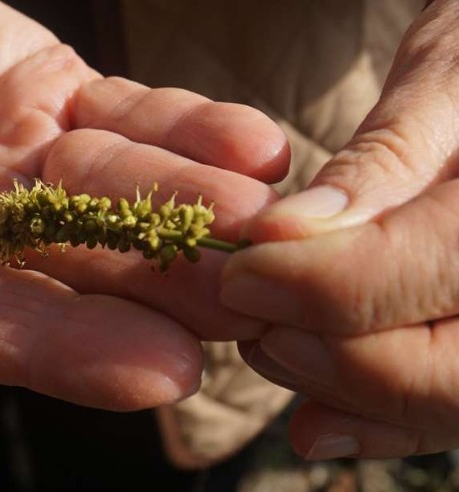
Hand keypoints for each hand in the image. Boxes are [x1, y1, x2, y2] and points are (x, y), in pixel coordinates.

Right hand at [0, 0, 287, 409]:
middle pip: (80, 268)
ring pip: (120, 188)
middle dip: (163, 283)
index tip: (166, 372)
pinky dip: (188, 128)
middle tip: (244, 300)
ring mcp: (19, 161)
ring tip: (257, 216)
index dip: (76, 352)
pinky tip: (251, 149)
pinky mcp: (52, 92)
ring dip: (191, 204)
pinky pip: (131, 113)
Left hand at [221, 0, 458, 457]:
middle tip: (251, 318)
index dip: (318, 286)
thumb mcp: (445, 82)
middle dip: (330, 357)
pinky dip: (378, 423)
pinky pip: (443, 411)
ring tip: (271, 347)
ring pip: (437, 403)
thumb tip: (285, 236)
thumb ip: (378, 166)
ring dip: (341, 390)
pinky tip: (315, 424)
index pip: (420, 271)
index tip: (241, 275)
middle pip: (438, 371)